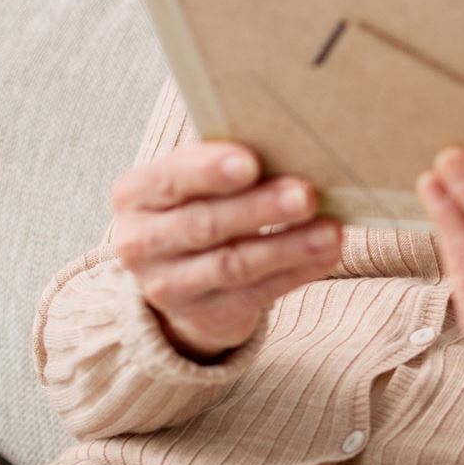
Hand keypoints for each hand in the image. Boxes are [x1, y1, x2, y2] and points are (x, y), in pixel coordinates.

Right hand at [111, 142, 341, 357]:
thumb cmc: (198, 206)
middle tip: (305, 195)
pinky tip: (325, 253)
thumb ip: (225, 166)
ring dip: (287, 246)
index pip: (171, 179)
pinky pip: (257, 293)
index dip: (210, 171)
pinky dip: (296, 271)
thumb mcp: (194, 183)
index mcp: (134, 196)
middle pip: (205, 224)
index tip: (251, 163)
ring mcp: (169, 286)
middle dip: (259, 209)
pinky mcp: (205, 315)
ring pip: (233, 264)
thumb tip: (293, 149)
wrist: (179, 278)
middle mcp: (141, 243)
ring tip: (329, 231)